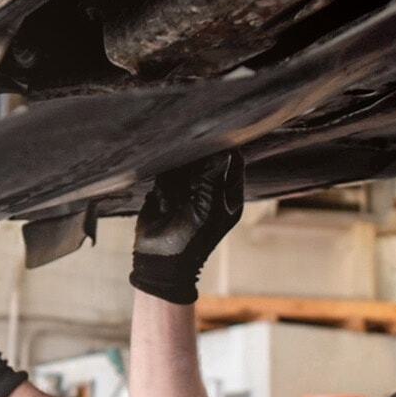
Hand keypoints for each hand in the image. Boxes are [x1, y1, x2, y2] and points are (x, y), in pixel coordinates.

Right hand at [131, 152, 243, 303]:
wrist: (161, 260)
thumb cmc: (193, 238)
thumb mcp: (209, 206)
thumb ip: (213, 176)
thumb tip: (221, 150)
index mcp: (228, 196)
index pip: (234, 164)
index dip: (228, 149)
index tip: (218, 136)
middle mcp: (209, 190)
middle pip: (208, 160)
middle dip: (199, 156)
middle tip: (193, 155)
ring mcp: (187, 190)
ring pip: (186, 164)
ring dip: (180, 168)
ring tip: (178, 188)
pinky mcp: (166, 192)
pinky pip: (166, 174)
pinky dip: (165, 179)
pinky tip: (165, 196)